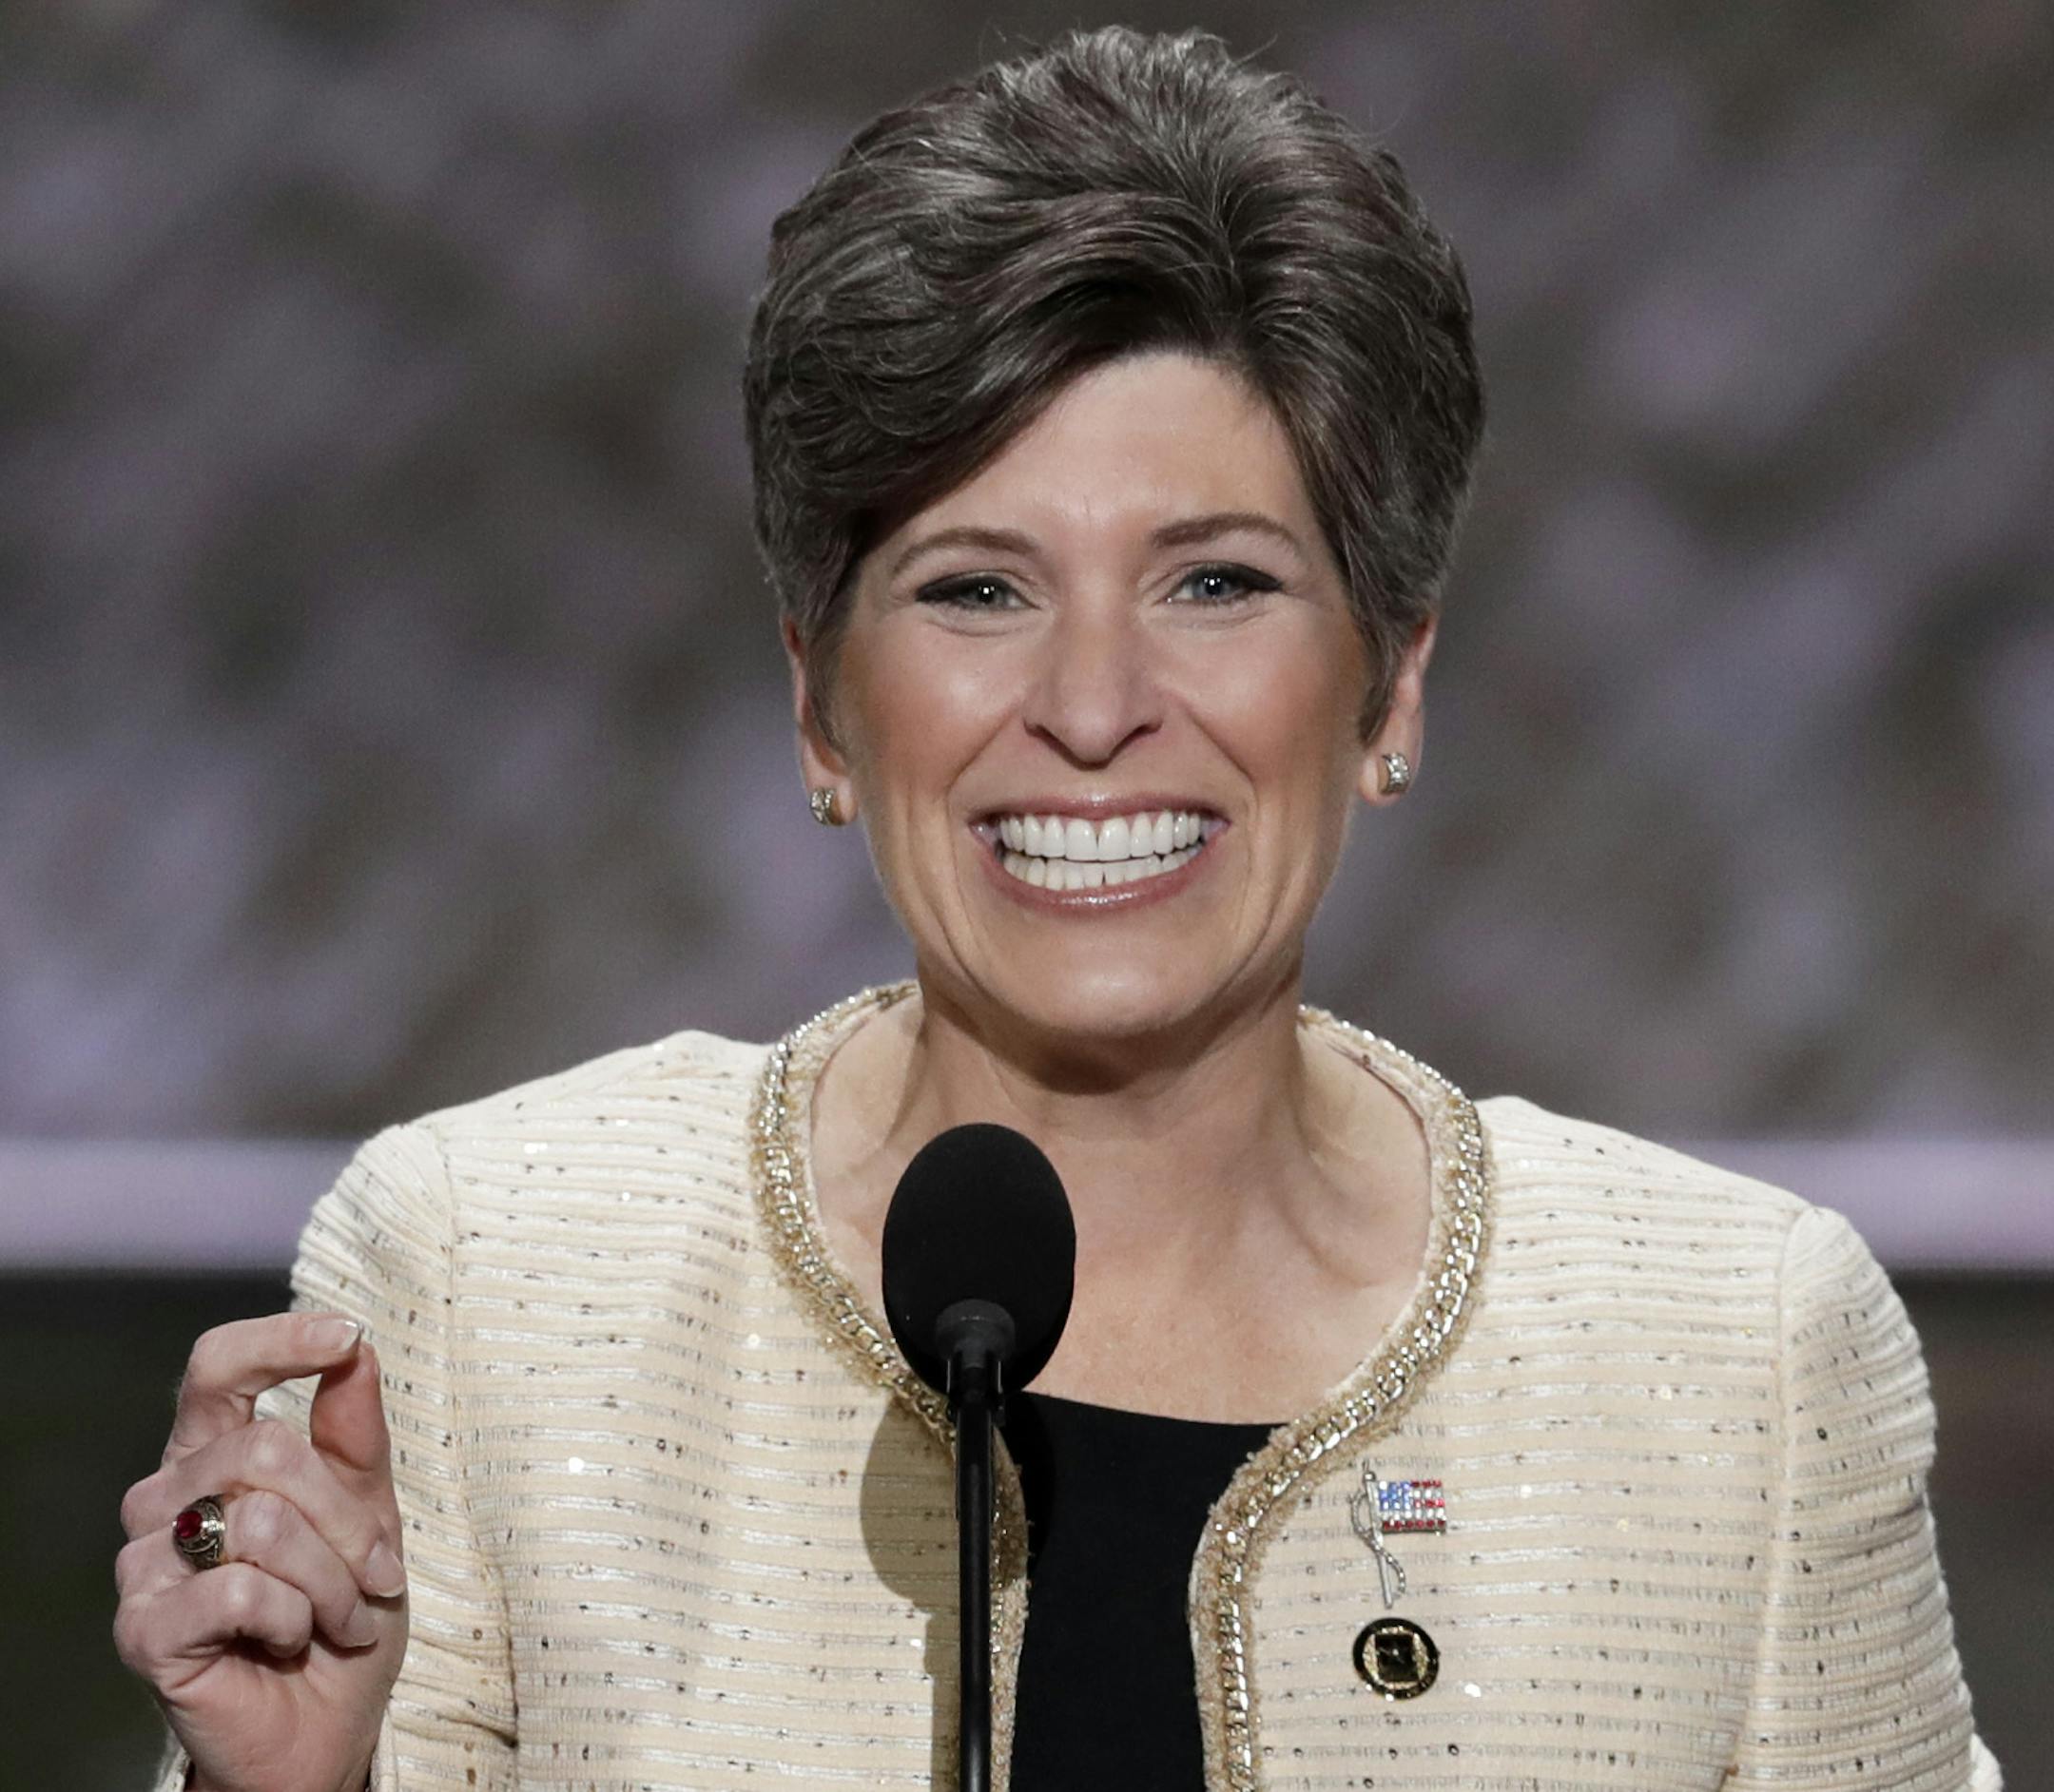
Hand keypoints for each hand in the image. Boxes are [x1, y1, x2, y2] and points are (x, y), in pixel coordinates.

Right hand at [115, 1312, 408, 1791]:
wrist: (325, 1727)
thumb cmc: (342, 1614)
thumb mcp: (370, 1513)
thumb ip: (355, 1434)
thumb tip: (355, 1350)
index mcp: (212, 1455)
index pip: (217, 1368)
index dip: (276, 1341)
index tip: (343, 1336)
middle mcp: (166, 1498)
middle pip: (266, 1449)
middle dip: (348, 1518)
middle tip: (379, 1573)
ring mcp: (146, 1564)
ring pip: (263, 1521)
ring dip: (332, 1578)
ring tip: (342, 1617)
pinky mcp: (145, 1629)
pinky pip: (242, 1589)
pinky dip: (296, 1616)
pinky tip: (293, 1641)